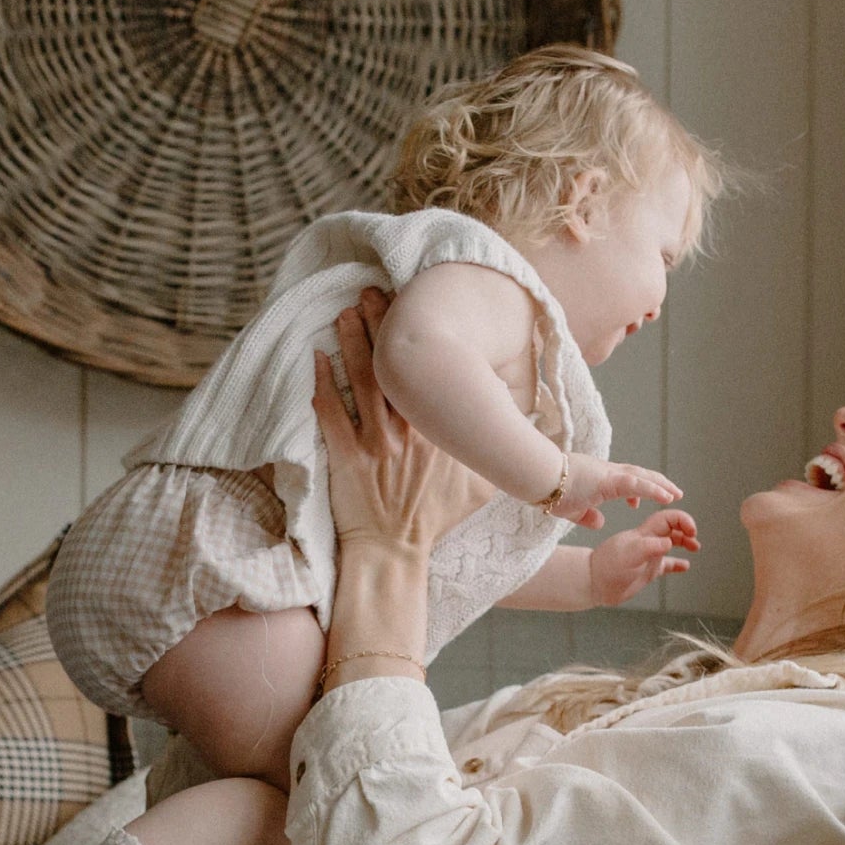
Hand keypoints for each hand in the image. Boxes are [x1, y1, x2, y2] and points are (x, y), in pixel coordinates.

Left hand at [313, 289, 492, 560]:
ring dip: (353, 344)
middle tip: (374, 291)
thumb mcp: (482, 485)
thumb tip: (527, 425)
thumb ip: (502, 452)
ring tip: (346, 312)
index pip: (434, 374)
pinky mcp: (344, 459)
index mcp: (440, 433)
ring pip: (363, 383)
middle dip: (383, 325)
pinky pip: (330, 415)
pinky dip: (322, 385)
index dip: (426, 340)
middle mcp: (408, 432)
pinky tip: (317, 358)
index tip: (419, 306)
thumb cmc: (436, 519)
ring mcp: (373, 445)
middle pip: (394, 367)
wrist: (394, 553)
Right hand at [554, 453, 681, 529]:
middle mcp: (607, 472)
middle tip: (674, 493)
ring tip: (676, 495)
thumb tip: (600, 523)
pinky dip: (653, 490)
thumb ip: (587, 516)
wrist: (538, 478)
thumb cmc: (549, 492)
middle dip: (657, 484)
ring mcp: (608, 474)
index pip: (625, 482)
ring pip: (642, 477)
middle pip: (639, 475)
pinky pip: (636, 484)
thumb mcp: (572, 509)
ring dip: (661, 486)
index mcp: (599, 479)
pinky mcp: (608, 479)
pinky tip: (667, 496)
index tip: (638, 505)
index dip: (637, 491)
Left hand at [587, 508, 699, 605]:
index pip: (668, 518)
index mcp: (644, 534)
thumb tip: (669, 542)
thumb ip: (649, 547)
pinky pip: (666, 564)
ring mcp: (647, 555)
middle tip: (694, 538)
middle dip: (686, 529)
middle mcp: (647, 541)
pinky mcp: (646, 570)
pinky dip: (677, 563)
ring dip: (684, 542)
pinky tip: (685, 566)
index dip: (682, 520)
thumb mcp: (629, 556)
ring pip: (671, 543)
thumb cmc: (607, 569)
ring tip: (695, 548)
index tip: (691, 531)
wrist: (592, 584)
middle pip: (672, 527)